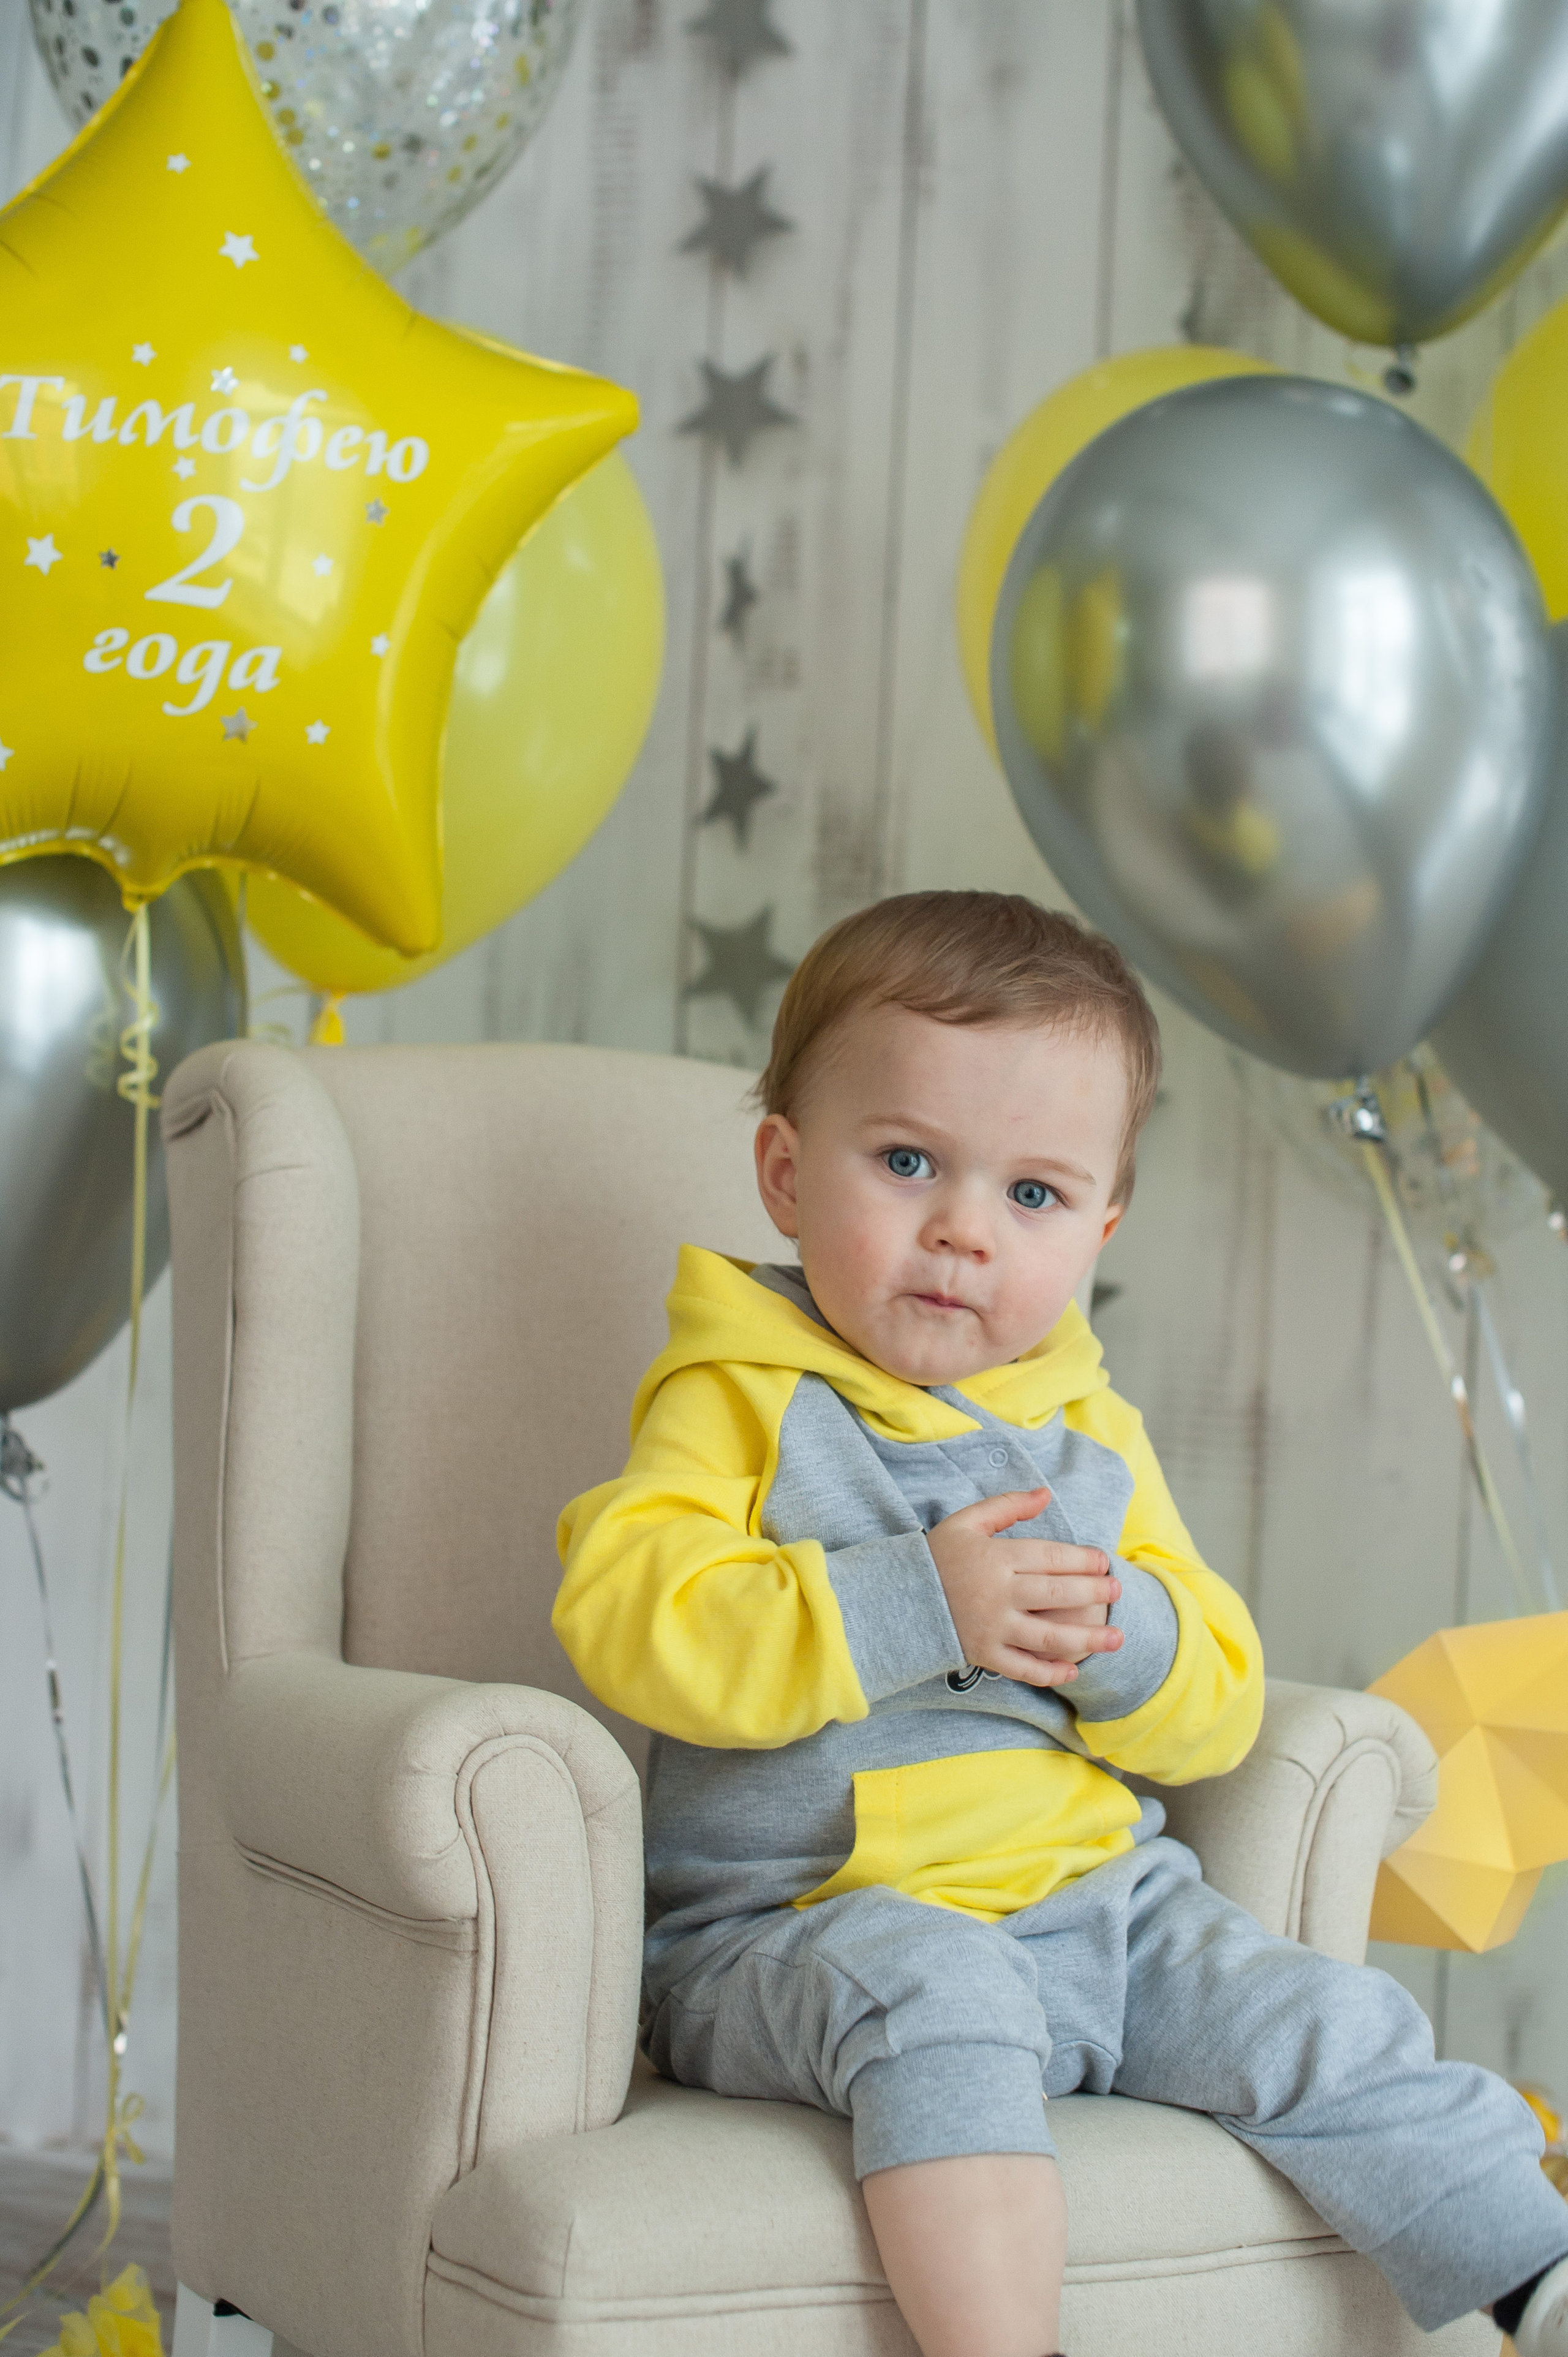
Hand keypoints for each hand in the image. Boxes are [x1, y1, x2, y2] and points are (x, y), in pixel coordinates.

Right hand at [927, 1487, 1122, 1688]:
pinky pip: (1023, 1667)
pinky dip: (1049, 1672)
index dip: (1082, 1559)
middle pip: (1057, 1595)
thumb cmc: (937, 1556)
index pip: (1050, 1557)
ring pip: (1048, 1636)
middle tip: (1118, 1590)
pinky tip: (1074, 1670)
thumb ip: (1008, 1506)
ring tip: (1117, 1638)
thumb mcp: (967, 1522)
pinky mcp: (984, 1654)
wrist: (897, 1598)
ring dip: (1087, 1638)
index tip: (1104, 1561)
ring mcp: (991, 1628)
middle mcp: (997, 1594)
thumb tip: (1046, 1494)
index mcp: (995, 1558)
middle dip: (1094, 1593)